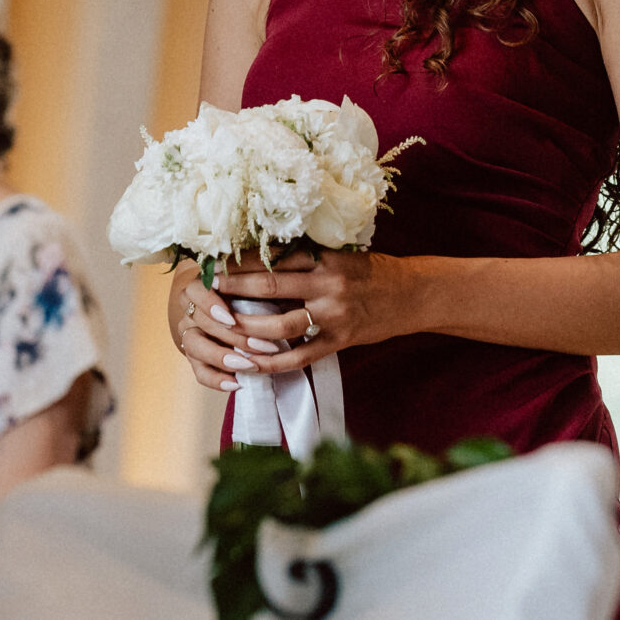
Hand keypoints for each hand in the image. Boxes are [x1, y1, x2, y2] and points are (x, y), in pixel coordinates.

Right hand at [168, 260, 251, 393]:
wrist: (245, 314)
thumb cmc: (256, 294)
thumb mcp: (258, 286)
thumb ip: (259, 284)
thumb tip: (281, 283)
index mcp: (203, 286)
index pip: (196, 292)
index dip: (210, 305)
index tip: (230, 318)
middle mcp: (192, 311)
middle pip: (201, 323)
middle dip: (233, 336)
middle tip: (263, 346)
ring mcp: (191, 336)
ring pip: (195, 348)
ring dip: (222, 358)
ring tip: (248, 366)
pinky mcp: (197, 359)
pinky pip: (200, 372)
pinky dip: (217, 380)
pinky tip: (236, 385)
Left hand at [210, 248, 413, 375]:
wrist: (413, 294)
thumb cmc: (372, 271)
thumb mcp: (342, 255)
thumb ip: (307, 259)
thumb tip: (262, 258)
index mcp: (326, 258)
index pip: (275, 255)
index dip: (243, 258)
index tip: (216, 257)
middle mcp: (328, 284)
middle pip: (271, 285)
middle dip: (234, 286)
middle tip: (206, 287)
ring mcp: (334, 316)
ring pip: (280, 324)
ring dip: (247, 326)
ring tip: (221, 327)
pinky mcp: (340, 342)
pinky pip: (299, 356)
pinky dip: (272, 362)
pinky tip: (250, 364)